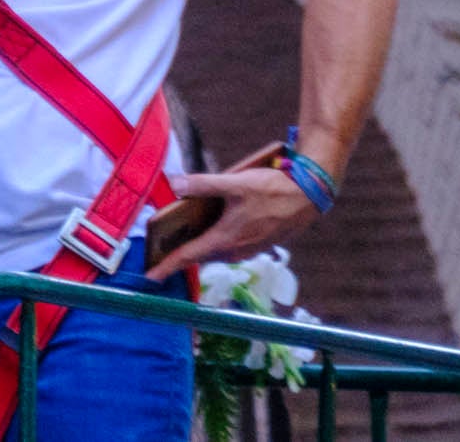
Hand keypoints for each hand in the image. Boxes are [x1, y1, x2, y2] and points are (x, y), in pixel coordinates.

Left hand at [153, 152, 318, 279]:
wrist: (309, 196)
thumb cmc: (272, 190)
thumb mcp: (234, 182)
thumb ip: (201, 184)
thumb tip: (173, 183)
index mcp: (227, 239)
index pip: (189, 256)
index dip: (168, 266)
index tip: (150, 277)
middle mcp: (237, 250)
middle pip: (200, 254)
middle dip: (179, 253)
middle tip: (157, 248)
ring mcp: (249, 249)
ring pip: (215, 250)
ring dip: (199, 244)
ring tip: (178, 233)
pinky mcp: (258, 244)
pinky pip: (229, 245)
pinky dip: (215, 239)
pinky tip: (208, 223)